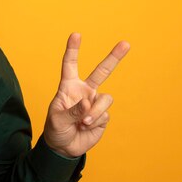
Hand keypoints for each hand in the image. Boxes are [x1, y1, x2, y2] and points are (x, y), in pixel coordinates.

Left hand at [43, 33, 129, 157]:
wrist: (64, 147)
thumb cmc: (56, 129)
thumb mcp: (57, 119)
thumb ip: (73, 110)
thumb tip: (88, 102)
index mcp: (68, 87)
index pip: (70, 65)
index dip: (73, 50)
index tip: (76, 34)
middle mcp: (85, 91)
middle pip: (102, 71)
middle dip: (114, 58)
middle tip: (126, 43)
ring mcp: (95, 103)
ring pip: (105, 99)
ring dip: (94, 112)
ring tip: (82, 122)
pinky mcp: (103, 116)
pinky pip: (104, 115)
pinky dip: (95, 122)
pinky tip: (86, 127)